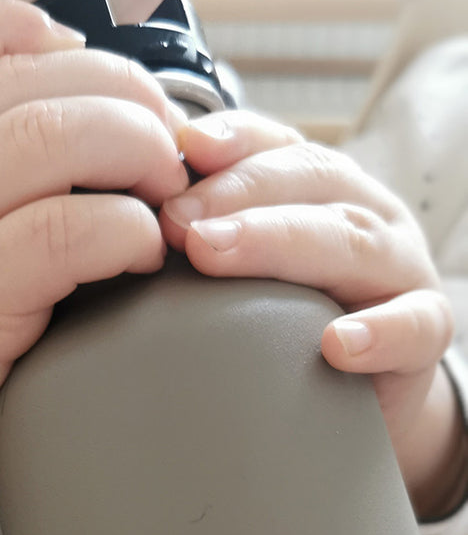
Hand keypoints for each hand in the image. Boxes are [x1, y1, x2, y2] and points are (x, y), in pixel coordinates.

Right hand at [0, 0, 188, 534]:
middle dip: (125, 98)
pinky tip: (142, 251)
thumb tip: (109, 128)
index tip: (113, 86)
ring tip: (166, 193)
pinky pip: (57, 234)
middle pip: (28, 83)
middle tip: (172, 151)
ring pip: (43, 138)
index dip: (53, 43)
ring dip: (131, 149)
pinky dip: (121, 229)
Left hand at [161, 110, 465, 518]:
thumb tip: (110, 215)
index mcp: (313, 187)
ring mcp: (396, 268)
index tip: (176, 150)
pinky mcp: (423, 330)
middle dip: (236, 192)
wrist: (358, 393)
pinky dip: (379, 332)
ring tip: (216, 252)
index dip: (228, 141)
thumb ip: (193, 235)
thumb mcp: (237, 269)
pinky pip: (414, 325)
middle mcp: (359, 212)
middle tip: (174, 217)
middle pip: (306, 179)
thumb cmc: (283, 321)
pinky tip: (335, 344)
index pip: (271, 143)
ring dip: (280, 241)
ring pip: (351, 238)